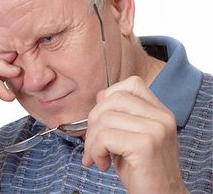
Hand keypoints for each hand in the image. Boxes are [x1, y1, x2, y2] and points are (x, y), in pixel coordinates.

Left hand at [82, 76, 187, 192]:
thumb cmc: (143, 169)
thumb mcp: (131, 136)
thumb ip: (120, 115)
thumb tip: (100, 95)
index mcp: (160, 112)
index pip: (132, 84)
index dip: (110, 97)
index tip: (103, 119)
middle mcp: (162, 117)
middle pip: (113, 99)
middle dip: (93, 122)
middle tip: (94, 143)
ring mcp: (155, 130)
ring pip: (104, 119)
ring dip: (92, 142)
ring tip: (97, 157)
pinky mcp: (145, 145)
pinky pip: (105, 137)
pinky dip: (96, 151)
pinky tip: (103, 164)